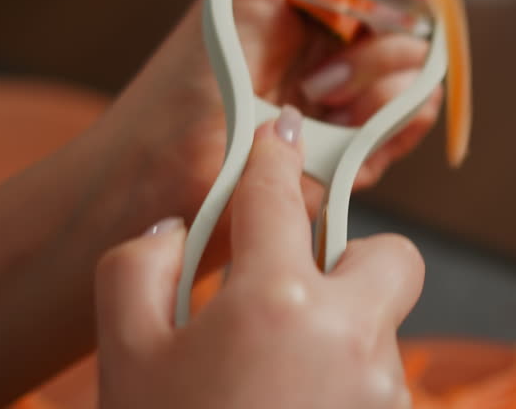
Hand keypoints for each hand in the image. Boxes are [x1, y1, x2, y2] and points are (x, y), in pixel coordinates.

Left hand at [94, 0, 473, 266]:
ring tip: (317, 86)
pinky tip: (331, 117)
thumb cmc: (191, 76)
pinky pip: (418, 109)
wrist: (167, 168)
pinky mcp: (372, 143)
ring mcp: (367, 90)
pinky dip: (380, 108)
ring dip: (376, 66)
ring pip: (429, 55)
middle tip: (380, 2)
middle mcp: (354, 38)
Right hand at [96, 108, 423, 408]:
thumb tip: (176, 229)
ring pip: (381, 328)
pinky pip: (379, 384)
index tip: (275, 132)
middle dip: (351, 259)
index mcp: (276, 301)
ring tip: (273, 385)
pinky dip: (346, 387)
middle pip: (390, 256)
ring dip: (341, 335)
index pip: (278, 195)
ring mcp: (383, 390)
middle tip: (295, 291)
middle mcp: (350, 335)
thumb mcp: (125, 359)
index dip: (271, 155)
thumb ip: (137, 268)